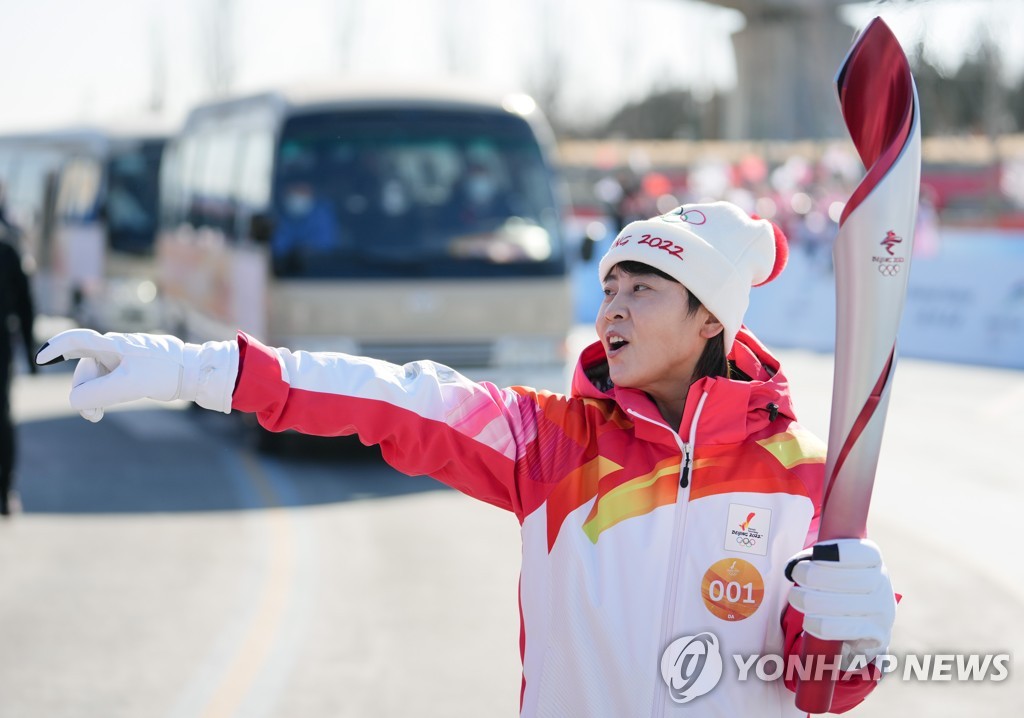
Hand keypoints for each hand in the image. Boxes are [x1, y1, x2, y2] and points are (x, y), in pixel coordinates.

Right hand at [34, 329, 238, 421]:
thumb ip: (97, 394)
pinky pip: (109, 381)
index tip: (40, 359)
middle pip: (84, 368)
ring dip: (94, 396)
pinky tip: (104, 408)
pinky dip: (105, 394)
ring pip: (97, 378)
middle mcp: (116, 348)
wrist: (197, 373)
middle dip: (82, 391)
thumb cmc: (166, 373)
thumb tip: (75, 402)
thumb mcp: (129, 386)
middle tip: (93, 415)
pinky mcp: (134, 368)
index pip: (77, 340)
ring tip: (99, 415)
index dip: (56, 347)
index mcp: (114, 345)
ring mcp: (125, 358)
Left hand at [786, 538, 895, 668]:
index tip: (817, 553)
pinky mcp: (876, 635)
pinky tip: (810, 621)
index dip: (840, 551)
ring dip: (811, 601)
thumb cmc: (839, 585)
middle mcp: (882, 585)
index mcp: (874, 561)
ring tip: (797, 598)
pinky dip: (821, 625)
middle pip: (849, 579)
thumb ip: (815, 559)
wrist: (863, 623)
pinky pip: (844, 629)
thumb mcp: (833, 565)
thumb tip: (792, 568)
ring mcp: (882, 611)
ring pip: (842, 605)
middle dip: (815, 576)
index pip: (867, 553)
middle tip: (798, 576)